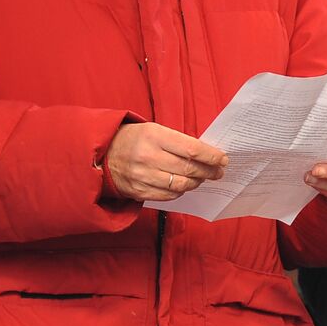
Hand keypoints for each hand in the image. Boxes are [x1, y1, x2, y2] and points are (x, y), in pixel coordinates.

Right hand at [104, 123, 227, 200]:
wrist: (103, 154)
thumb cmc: (135, 139)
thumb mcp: (154, 130)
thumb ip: (178, 141)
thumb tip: (207, 153)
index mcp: (154, 136)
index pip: (192, 149)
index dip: (211, 156)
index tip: (222, 159)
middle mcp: (148, 157)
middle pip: (189, 169)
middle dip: (209, 171)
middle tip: (218, 171)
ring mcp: (142, 176)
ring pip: (181, 184)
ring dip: (197, 182)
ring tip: (202, 178)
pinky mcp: (139, 191)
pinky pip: (169, 195)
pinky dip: (181, 191)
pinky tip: (185, 184)